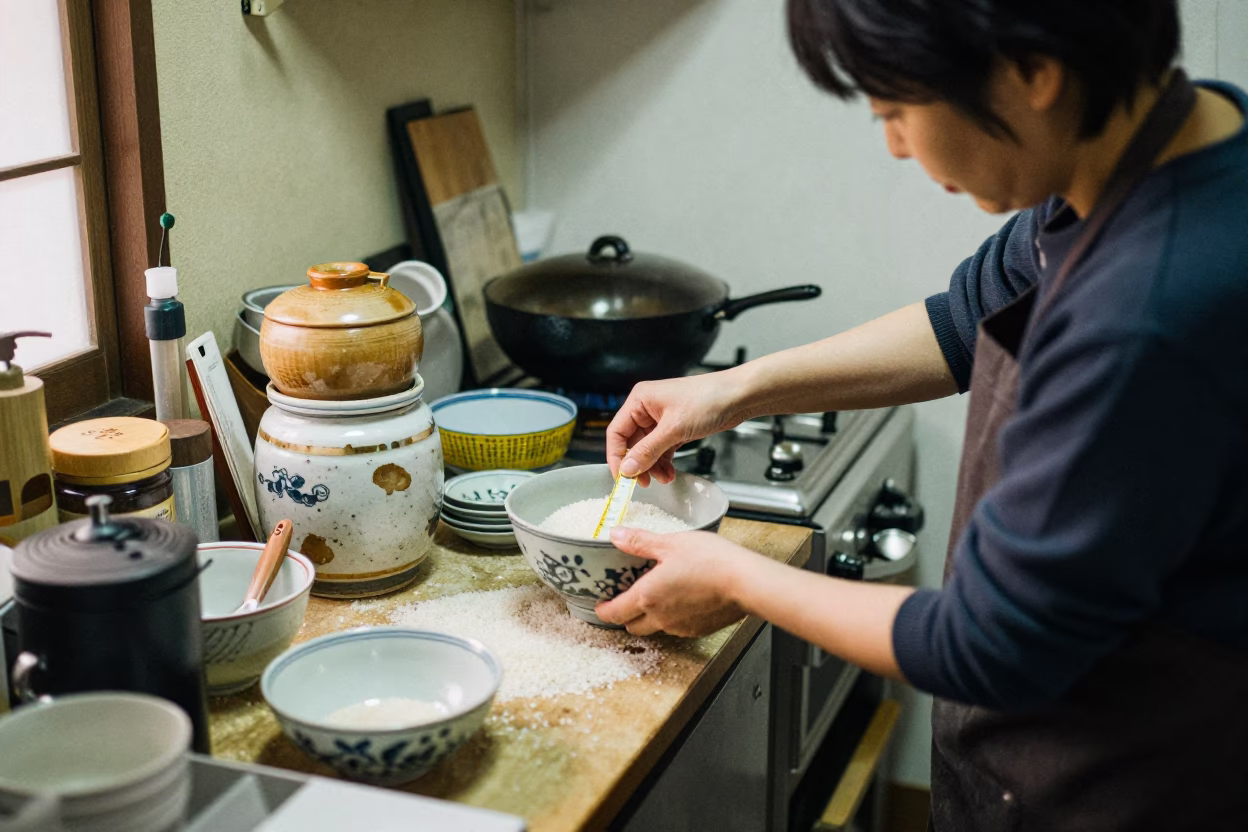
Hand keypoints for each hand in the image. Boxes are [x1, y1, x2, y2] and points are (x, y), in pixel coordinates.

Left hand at [594, 527, 759, 636]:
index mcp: (647, 597)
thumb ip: (640, 542)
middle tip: (627, 599)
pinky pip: (678, 628)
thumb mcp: (671, 543)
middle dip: (626, 616)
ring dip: (650, 618)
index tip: (601, 603)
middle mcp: (660, 618)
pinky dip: (673, 618)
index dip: (603, 610)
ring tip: (658, 596)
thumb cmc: (710, 560)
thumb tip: (616, 535)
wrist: (746, 582)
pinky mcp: (699, 630)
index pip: (613, 614)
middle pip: (632, 627)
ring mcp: (680, 627)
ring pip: (656, 628)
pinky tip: (683, 600)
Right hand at [606, 372, 745, 485]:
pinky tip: (669, 472)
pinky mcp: (675, 428)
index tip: (622, 477)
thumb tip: (628, 469)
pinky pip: (662, 450)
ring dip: (653, 466)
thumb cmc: (709, 398)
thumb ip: (648, 450)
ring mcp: (662, 420)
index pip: (616, 432)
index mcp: (640, 400)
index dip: (617, 456)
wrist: (739, 396)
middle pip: (632, 444)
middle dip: (639, 465)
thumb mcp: (674, 428)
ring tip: (664, 478)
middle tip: (643, 483)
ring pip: (647, 450)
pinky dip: (664, 462)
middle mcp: (647, 409)